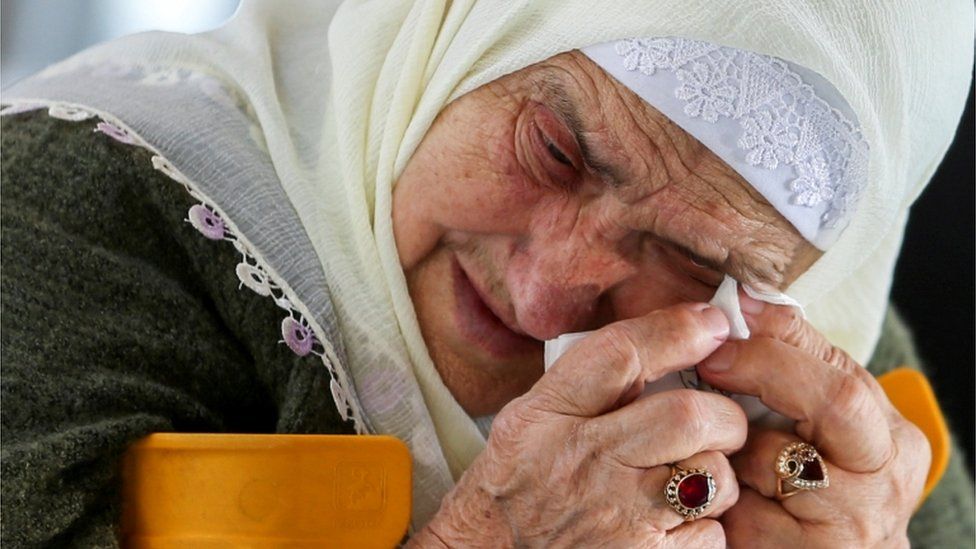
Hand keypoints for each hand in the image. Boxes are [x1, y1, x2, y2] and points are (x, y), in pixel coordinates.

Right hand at [409, 303, 746, 547]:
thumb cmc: (512, 488)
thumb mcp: (526, 420)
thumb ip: (584, 383)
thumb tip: (664, 342)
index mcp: (548, 416)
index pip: (621, 355)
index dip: (677, 331)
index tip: (710, 323)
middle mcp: (584, 462)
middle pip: (687, 416)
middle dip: (721, 414)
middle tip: (718, 421)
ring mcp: (618, 517)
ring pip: (713, 476)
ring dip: (716, 473)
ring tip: (690, 477)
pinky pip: (712, 532)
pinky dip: (706, 524)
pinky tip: (674, 520)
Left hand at [698, 295, 929, 548]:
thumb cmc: (808, 495)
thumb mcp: (812, 430)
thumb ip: (792, 373)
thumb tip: (748, 301)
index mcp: (891, 437)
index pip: (840, 368)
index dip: (779, 336)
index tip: (733, 310)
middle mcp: (886, 480)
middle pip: (836, 399)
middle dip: (765, 369)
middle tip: (712, 361)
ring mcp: (854, 524)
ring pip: (778, 457)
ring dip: (734, 446)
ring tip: (718, 446)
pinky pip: (744, 510)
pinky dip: (720, 498)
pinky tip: (718, 498)